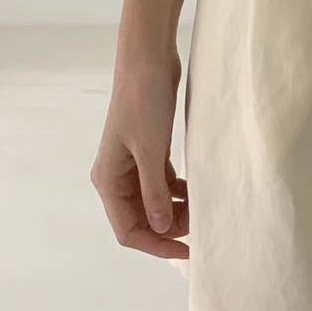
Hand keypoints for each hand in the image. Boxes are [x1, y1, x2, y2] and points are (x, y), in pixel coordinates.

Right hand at [90, 48, 188, 258]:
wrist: (148, 59)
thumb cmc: (145, 104)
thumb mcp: (151, 151)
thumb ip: (155, 193)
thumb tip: (162, 228)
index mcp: (109, 181)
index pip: (129, 229)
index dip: (157, 245)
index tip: (188, 251)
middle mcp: (117, 175)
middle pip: (140, 218)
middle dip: (168, 227)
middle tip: (202, 225)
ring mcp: (133, 161)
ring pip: (153, 200)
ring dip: (175, 208)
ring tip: (202, 206)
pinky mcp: (149, 147)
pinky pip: (161, 181)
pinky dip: (177, 189)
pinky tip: (195, 188)